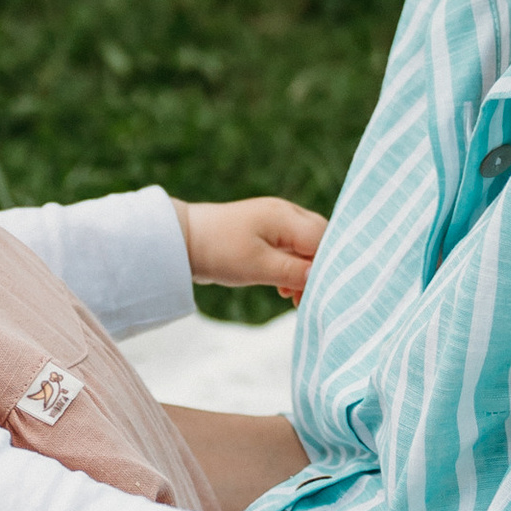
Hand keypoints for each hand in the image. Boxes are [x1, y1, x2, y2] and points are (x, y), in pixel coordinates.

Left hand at [179, 194, 325, 300]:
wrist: (181, 240)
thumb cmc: (219, 251)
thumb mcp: (258, 267)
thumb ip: (294, 272)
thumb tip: (322, 278)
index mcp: (286, 217)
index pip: (324, 240)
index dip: (328, 267)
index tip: (321, 293)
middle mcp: (286, 213)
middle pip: (320, 240)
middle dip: (319, 269)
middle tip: (306, 298)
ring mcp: (275, 221)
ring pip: (306, 245)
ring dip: (305, 271)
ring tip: (291, 296)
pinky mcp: (265, 232)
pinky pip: (291, 248)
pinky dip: (292, 268)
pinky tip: (282, 287)